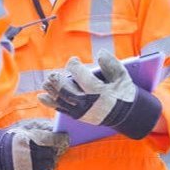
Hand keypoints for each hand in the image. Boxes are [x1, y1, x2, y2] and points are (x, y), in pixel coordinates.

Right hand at [0, 119, 68, 169]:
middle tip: (53, 148)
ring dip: (50, 160)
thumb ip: (42, 125)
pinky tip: (40, 165)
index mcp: (30, 139)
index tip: (65, 137)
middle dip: (54, 151)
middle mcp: (30, 153)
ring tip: (44, 157)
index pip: (54, 139)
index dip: (62, 138)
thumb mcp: (25, 126)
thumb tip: (57, 127)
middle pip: (53, 153)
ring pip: (50, 165)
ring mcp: (29, 167)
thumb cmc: (14, 137)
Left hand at [38, 49, 161, 139]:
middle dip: (58, 82)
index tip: (74, 60)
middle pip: (69, 92)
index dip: (75, 67)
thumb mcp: (122, 77)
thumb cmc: (123, 92)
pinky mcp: (80, 116)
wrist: (126, 115)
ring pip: (63, 102)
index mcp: (101, 92)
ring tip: (45, 83)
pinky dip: (51, 103)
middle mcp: (90, 103)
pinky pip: (62, 110)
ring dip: (52, 92)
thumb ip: (111, 64)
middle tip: (52, 74)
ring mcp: (83, 112)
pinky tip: (42, 97)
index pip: (83, 78)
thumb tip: (100, 53)